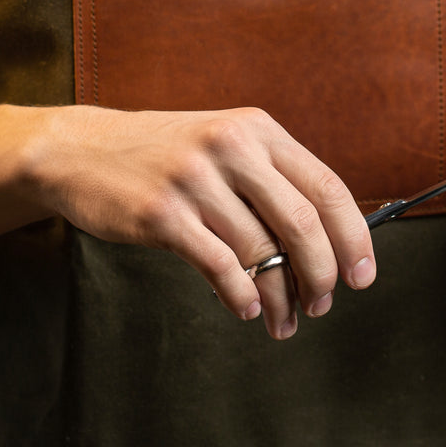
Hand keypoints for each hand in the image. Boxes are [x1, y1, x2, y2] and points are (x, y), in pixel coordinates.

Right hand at [33, 105, 376, 338]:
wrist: (81, 149)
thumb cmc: (163, 153)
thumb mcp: (222, 142)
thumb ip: (269, 176)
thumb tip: (325, 240)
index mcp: (256, 127)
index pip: (326, 184)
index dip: (353, 236)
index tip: (363, 274)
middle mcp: (230, 145)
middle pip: (301, 221)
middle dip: (322, 274)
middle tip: (323, 304)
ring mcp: (194, 177)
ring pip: (260, 251)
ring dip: (279, 296)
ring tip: (281, 318)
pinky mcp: (162, 212)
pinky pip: (219, 265)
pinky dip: (239, 295)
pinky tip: (243, 306)